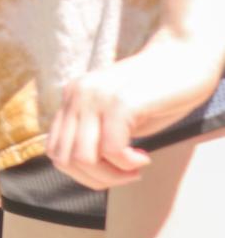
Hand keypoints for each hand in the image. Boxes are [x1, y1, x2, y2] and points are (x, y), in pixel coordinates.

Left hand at [46, 28, 223, 189]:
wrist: (182, 58)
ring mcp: (96, 95)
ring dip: (112, 174)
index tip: (112, 171)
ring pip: (83, 158)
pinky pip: (111, 149)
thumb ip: (93, 135)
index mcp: (71, 97)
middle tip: (126, 174)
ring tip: (135, 166)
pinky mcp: (120, 101)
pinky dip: (127, 163)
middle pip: (65, 159)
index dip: (82, 174)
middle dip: (97, 179)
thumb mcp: (113, 116)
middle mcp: (76, 93)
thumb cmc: (153, 93)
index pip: (55, 151)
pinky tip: (143, 156)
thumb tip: (84, 171)